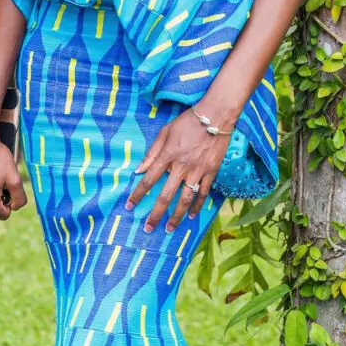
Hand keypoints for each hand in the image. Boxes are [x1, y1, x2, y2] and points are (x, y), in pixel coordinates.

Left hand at [124, 108, 231, 232]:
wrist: (215, 116)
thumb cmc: (188, 121)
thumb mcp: (165, 132)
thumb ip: (152, 152)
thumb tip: (138, 169)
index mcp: (167, 155)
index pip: (149, 179)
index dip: (138, 194)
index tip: (129, 206)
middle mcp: (181, 166)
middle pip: (165, 195)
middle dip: (156, 214)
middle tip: (149, 228)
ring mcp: (197, 171)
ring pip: (185, 199)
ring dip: (176, 216)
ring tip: (170, 228)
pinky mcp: (211, 171)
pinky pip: (203, 193)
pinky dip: (197, 205)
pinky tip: (191, 215)